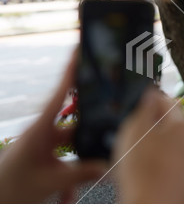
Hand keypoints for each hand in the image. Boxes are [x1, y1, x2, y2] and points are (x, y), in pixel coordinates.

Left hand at [0, 54, 104, 202]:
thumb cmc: (9, 187)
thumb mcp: (50, 181)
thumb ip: (82, 172)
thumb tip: (109, 165)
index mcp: (41, 128)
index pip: (61, 92)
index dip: (72, 71)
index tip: (82, 51)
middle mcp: (43, 132)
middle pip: (76, 126)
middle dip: (90, 140)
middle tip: (109, 136)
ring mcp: (44, 144)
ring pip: (72, 148)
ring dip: (77, 169)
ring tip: (75, 189)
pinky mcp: (44, 156)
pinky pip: (65, 162)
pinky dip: (69, 179)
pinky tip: (67, 198)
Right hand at [112, 89, 183, 202]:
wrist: (151, 208)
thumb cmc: (140, 173)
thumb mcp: (134, 130)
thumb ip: (144, 106)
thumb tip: (152, 92)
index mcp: (181, 126)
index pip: (170, 102)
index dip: (154, 100)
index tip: (145, 103)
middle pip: (175, 123)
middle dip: (158, 124)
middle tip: (140, 131)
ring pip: (178, 143)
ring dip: (164, 143)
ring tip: (145, 154)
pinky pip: (181, 162)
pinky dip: (170, 161)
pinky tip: (154, 168)